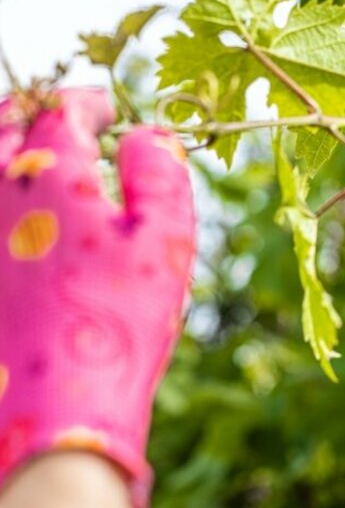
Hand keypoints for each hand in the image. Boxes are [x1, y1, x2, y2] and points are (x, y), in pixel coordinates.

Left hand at [0, 89, 195, 507]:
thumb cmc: (123, 319)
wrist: (58, 407)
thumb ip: (160, 173)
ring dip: (5, 140)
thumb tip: (148, 133)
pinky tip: (17, 207)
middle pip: (1, 121)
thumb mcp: (166, 239)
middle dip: (34, 109)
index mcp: (49, 174)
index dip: (87, 100)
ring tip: (32, 149)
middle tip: (62, 116)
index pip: (61, 110)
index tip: (106, 105)